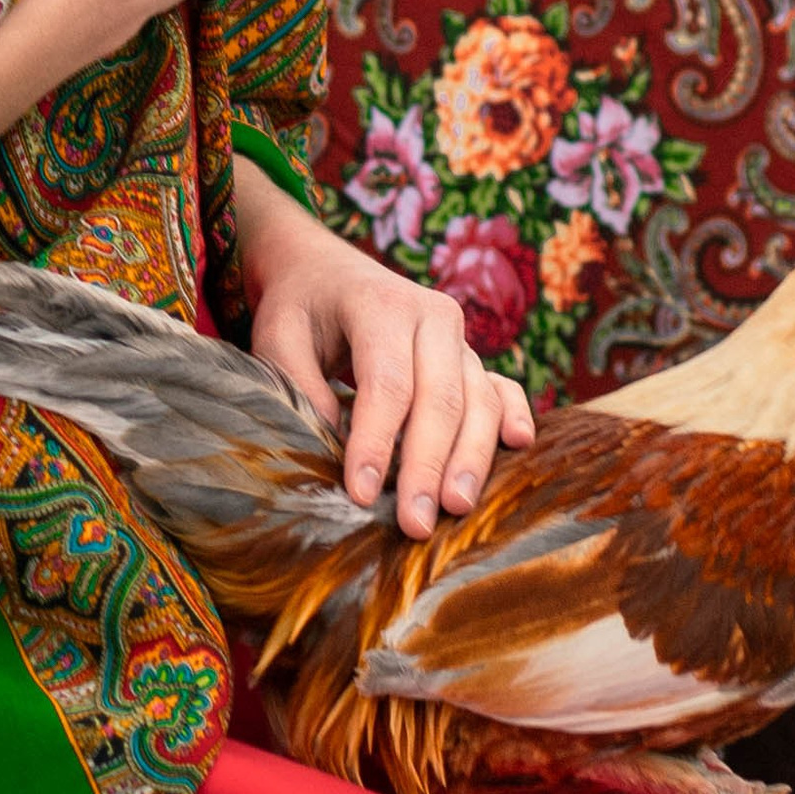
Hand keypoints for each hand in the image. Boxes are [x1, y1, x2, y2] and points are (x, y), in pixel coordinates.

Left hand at [233, 160, 537, 538]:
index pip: (386, 382)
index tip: (361, 494)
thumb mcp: (277, 336)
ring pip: (478, 400)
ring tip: (456, 506)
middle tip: (416, 523)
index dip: (376, 441)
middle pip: (440, 398)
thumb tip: (333, 441)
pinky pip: (503, 387)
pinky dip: (513, 415)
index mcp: (381, 304)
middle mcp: (432, 315)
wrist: (327, 270)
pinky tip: (517, 445)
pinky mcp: (471, 358)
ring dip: (471, 457)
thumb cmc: (300, 309)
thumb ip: (300, 385)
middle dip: (428, 464)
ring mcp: (459, 337)